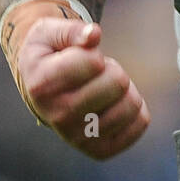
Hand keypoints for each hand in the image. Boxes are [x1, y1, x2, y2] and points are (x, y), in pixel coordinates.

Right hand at [11, 15, 150, 160]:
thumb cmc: (49, 54)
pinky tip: (118, 103)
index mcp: (42, 85)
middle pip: (118, 83)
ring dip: (125, 89)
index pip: (94, 62)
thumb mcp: (49, 32)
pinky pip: (138, 126)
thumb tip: (93, 35)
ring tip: (104, 88)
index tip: (82, 57)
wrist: (41, 88)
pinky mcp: (98, 149)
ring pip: (131, 105)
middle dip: (112, 69)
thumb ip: (71, 30)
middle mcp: (58, 116)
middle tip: (96, 73)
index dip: (95, 53)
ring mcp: (78, 137)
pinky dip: (137, 110)